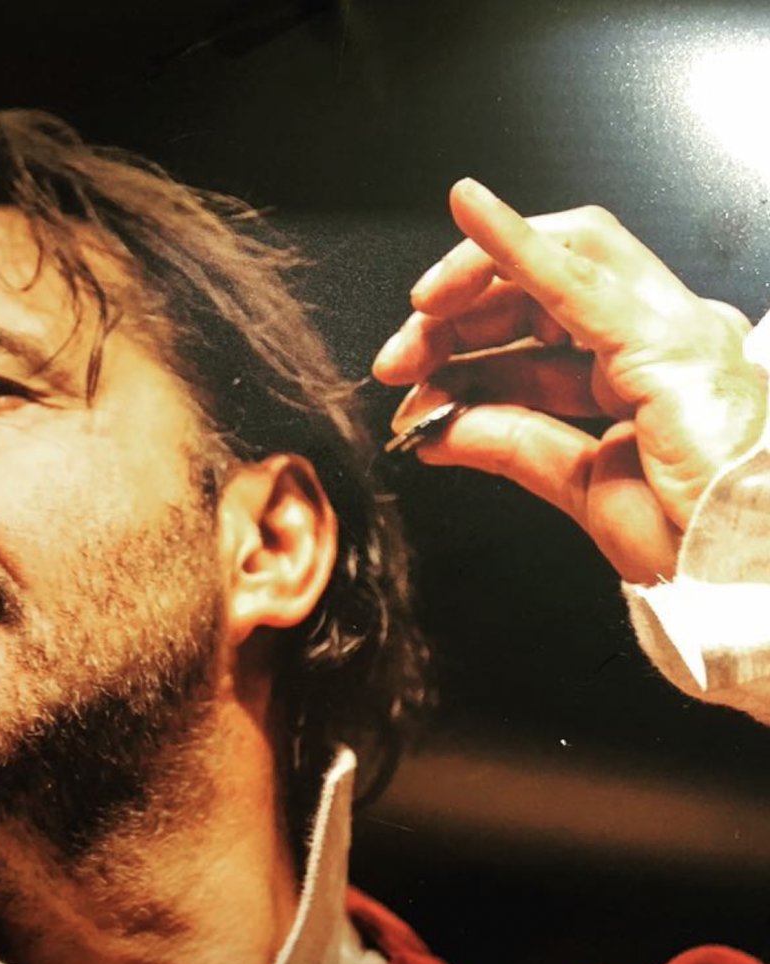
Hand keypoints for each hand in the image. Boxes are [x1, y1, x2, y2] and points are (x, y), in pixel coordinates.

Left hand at [373, 179, 765, 584]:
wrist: (747, 584)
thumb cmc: (693, 541)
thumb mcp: (580, 485)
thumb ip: (514, 443)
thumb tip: (444, 424)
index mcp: (648, 368)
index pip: (543, 325)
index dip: (470, 342)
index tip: (413, 379)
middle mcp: (664, 335)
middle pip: (543, 283)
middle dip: (459, 313)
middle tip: (397, 360)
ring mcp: (673, 330)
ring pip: (559, 259)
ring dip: (472, 284)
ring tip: (414, 326)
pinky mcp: (665, 342)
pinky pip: (576, 278)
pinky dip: (514, 243)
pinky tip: (470, 211)